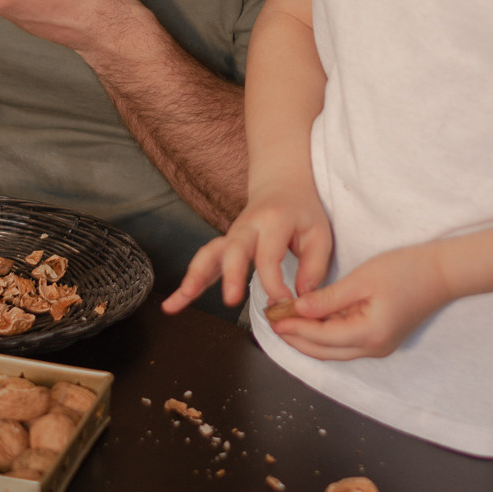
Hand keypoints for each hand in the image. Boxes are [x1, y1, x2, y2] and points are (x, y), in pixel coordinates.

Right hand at [161, 181, 331, 313]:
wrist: (282, 186)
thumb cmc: (302, 213)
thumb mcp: (319, 234)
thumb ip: (314, 266)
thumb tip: (300, 298)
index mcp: (273, 221)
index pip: (269, 255)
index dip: (275, 283)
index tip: (284, 303)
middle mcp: (247, 226)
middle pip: (234, 249)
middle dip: (231, 274)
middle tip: (231, 300)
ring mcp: (231, 234)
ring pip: (209, 254)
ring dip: (195, 277)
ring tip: (179, 302)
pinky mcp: (223, 245)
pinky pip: (203, 263)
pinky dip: (188, 283)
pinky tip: (174, 305)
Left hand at [266, 241, 452, 360]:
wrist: (442, 272)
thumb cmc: (405, 270)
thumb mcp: (362, 279)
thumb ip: (329, 298)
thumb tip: (299, 309)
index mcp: (369, 334)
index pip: (320, 337)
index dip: (294, 328)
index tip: (272, 316)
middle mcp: (374, 348)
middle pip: (324, 351)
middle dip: (296, 338)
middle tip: (272, 322)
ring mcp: (379, 346)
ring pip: (334, 350)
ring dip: (309, 338)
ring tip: (286, 321)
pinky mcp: (381, 338)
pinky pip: (346, 343)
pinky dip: (325, 335)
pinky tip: (311, 320)